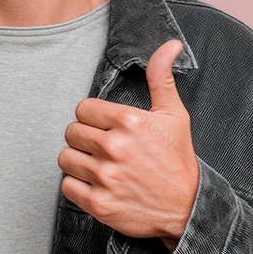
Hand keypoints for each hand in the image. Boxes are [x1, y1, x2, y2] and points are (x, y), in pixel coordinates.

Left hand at [58, 39, 198, 250]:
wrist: (188, 209)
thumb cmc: (177, 159)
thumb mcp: (174, 115)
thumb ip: (162, 77)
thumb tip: (171, 44)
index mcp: (130, 121)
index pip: (83, 109)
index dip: (92, 117)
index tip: (105, 127)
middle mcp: (115, 148)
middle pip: (71, 131)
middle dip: (84, 138)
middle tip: (101, 147)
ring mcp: (106, 177)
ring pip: (65, 158)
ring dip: (78, 161)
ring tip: (98, 165)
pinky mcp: (100, 204)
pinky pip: (67, 186)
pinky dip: (77, 186)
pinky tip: (96, 184)